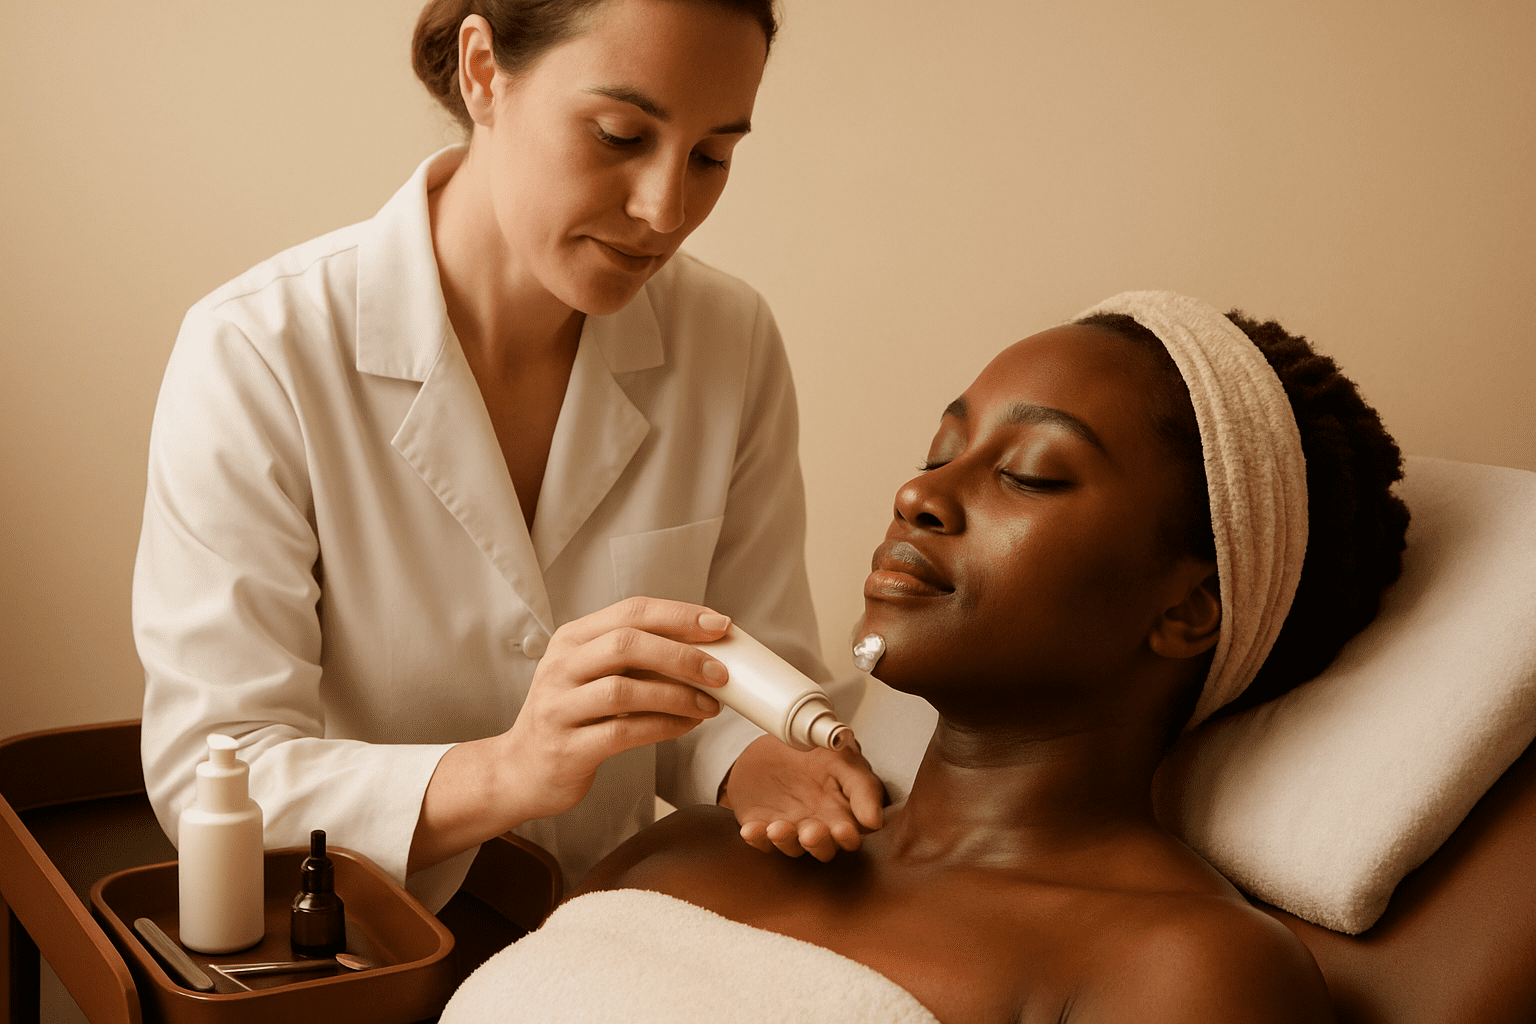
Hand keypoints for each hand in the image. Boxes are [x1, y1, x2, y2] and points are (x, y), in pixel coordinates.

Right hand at [410, 597, 731, 872]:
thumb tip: (705, 648)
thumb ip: (637, 659)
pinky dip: (663, 727)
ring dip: (678, 696)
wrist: (521, 770)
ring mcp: (559, 708)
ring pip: (625, 690)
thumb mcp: (594, 675)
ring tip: (710, 706)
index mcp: (572, 639)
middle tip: (722, 672)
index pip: (631, 611)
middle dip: (682, 655)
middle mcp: (560, 666)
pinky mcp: (566, 748)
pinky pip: (623, 732)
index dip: (679, 615)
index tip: (720, 625)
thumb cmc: (573, 716)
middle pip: (627, 644)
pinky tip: (686, 726)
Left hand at [720, 734, 885, 861]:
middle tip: (811, 833)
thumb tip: (875, 821)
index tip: (844, 831)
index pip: (850, 836)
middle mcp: (817, 826)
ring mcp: (790, 828)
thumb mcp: (843, 759)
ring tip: (778, 828)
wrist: (777, 739)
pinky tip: (751, 829)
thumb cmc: (817, 752)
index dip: (847, 837)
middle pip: (822, 848)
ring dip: (784, 840)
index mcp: (841, 814)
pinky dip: (755, 836)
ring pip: (791, 847)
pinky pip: (759, 839)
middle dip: (817, 843)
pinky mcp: (762, 826)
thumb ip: (862, 787)